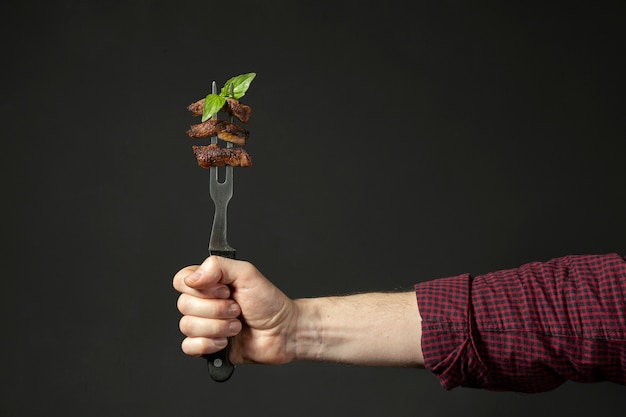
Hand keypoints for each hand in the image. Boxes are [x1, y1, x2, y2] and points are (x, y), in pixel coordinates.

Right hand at [173, 256, 295, 364]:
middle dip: (216, 309)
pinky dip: (209, 345)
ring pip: (187, 326)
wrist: (283, 331)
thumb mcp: (247, 273)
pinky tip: (226, 342)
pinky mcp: (206, 347)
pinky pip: (188, 347)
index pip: (181, 280)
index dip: (200, 288)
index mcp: (208, 283)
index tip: (225, 290)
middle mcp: (202, 303)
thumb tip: (193, 278)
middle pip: (183, 305)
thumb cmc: (269, 302)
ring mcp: (203, 326)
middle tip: (237, 309)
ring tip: (237, 326)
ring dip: (217, 327)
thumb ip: (218, 266)